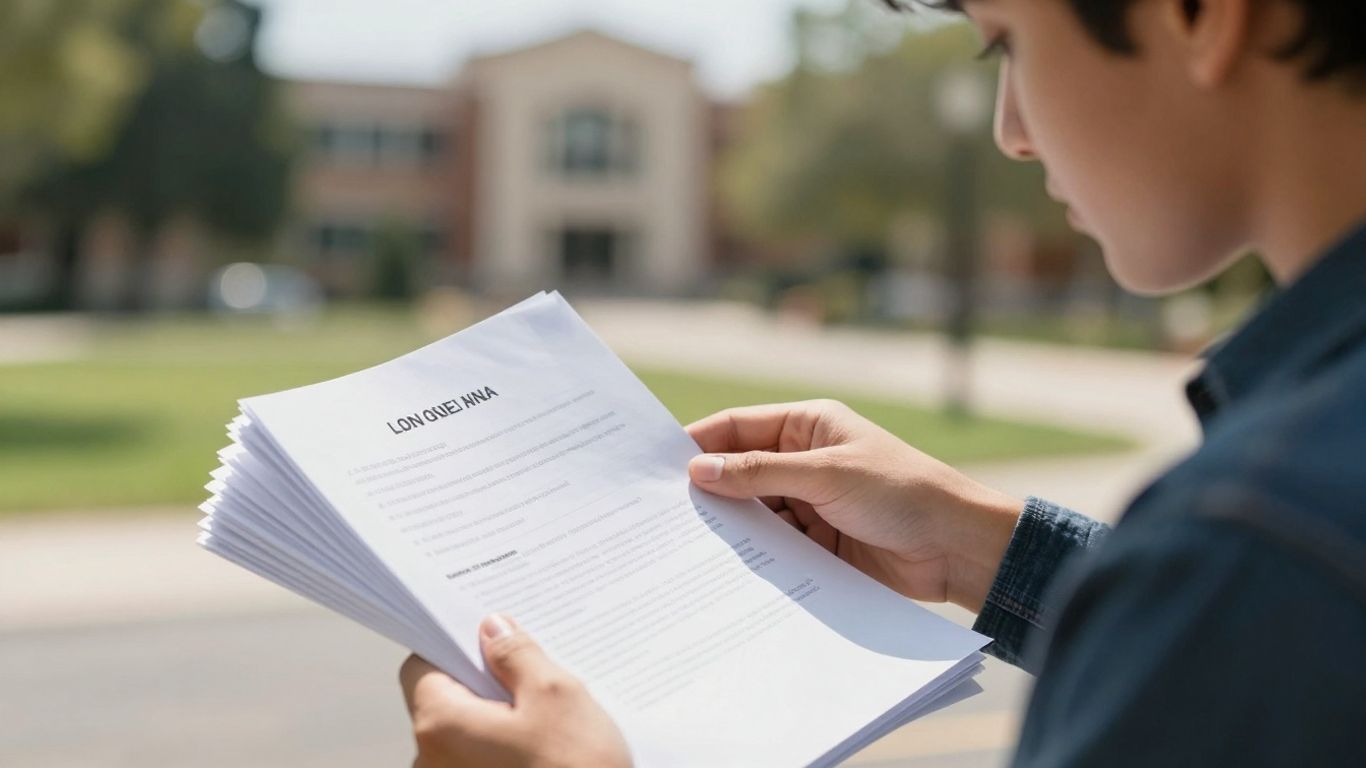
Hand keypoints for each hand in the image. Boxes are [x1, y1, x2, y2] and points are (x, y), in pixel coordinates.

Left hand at [400, 615, 630, 767]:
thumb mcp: (555, 694)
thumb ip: (516, 655)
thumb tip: (493, 630)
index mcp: (441, 727)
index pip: (421, 668)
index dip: (454, 648)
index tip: (489, 640)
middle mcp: (432, 762)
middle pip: (444, 700)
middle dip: (484, 682)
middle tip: (531, 673)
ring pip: (465, 732)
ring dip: (498, 717)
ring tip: (545, 714)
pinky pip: (479, 758)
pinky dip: (504, 745)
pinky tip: (543, 744)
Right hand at [686, 400, 1022, 611]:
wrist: (957, 548)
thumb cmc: (901, 491)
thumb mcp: (826, 474)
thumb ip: (760, 472)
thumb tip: (698, 470)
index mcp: (808, 426)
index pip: (739, 427)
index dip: (699, 444)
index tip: (656, 466)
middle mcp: (804, 462)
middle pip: (740, 473)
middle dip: (708, 491)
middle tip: (659, 512)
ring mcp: (809, 504)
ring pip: (753, 513)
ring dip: (728, 528)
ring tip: (682, 545)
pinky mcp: (817, 545)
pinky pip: (773, 547)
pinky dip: (751, 556)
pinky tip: (722, 569)